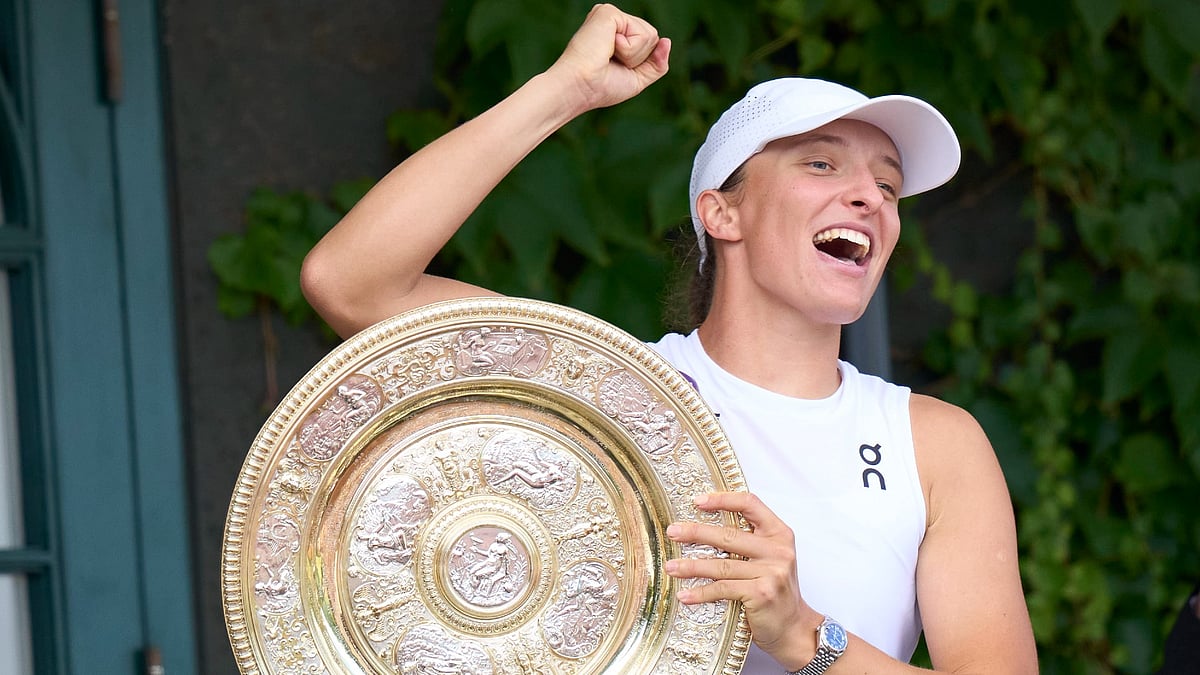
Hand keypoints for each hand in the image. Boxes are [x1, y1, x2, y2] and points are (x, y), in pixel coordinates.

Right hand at [548, 4, 670, 112]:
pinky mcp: (608, 12)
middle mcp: (613, 22)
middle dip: (638, 58)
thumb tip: (667, 40)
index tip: (613, 69)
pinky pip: (640, 32)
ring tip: (608, 56)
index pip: (649, 44)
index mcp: (617, 35)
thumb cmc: (602, 87)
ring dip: (633, 55)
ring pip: (649, 35)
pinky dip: (628, 49)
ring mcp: (610, 16)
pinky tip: (607, 48)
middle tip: (611, 63)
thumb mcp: (637, 79)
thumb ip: (656, 63)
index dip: (639, 63)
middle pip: (652, 37)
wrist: (581, 88)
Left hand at [665, 492, 821, 665]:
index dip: (723, 499)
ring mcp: (771, 572)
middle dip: (696, 532)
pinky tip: (685, 595)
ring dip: (691, 566)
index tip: (698, 501)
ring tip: (672, 567)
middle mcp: (777, 550)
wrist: (793, 627)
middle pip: (729, 535)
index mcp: (779, 534)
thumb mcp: (770, 558)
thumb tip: (704, 528)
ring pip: (721, 564)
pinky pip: (723, 589)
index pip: (750, 504)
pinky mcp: (761, 593)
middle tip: (674, 532)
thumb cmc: (775, 590)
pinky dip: (701, 592)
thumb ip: (749, 540)